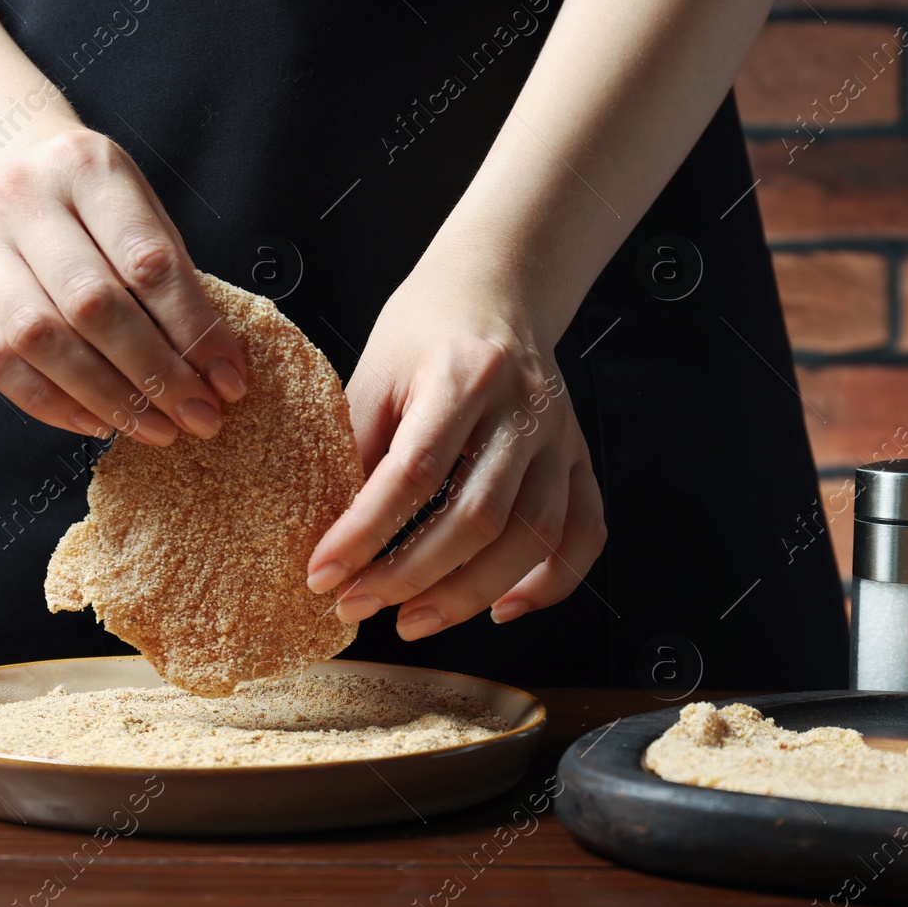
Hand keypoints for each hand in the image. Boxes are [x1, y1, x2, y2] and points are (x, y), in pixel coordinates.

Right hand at [0, 124, 246, 443]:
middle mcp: (24, 201)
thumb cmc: (94, 199)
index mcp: (87, 170)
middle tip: (200, 416)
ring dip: (107, 398)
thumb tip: (215, 367)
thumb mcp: (142, 208)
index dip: (195, 330)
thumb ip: (172, 275)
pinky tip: (99, 423)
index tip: (230, 379)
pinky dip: (52, 403)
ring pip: (39, 339)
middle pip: (92, 305)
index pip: (148, 262)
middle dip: (156, 373)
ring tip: (158, 430)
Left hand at [306, 271, 606, 639]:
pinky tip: (502, 607)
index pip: (413, 472)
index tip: (323, 574)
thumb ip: (356, 446)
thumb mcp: (376, 371)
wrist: (496, 286)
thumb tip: (329, 534)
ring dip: (469, 593)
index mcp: (465, 375)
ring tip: (412, 620)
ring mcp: (562, 436)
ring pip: (532, 537)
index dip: (364, 532)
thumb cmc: (426, 330)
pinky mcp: (581, 457)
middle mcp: (525, 408)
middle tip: (357, 606)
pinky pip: (584, 533)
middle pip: (478, 517)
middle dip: (411, 576)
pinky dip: (551, 582)